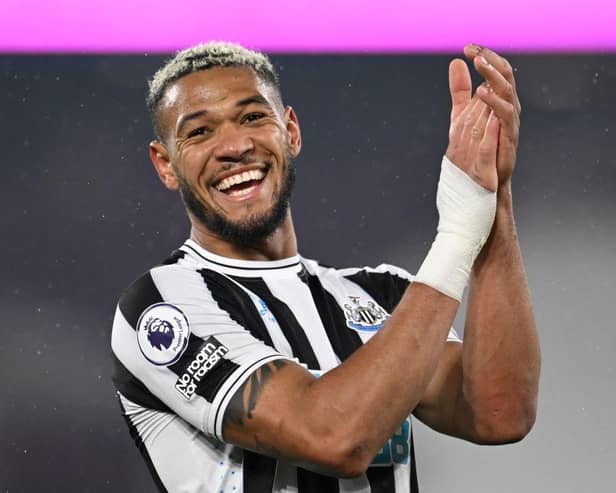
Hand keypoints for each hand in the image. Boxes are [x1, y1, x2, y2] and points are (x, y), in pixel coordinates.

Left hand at [445, 60, 499, 192]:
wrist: (485, 179)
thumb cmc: (477, 146)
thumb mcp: (462, 112)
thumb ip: (460, 89)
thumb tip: (455, 62)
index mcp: (499, 98)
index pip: (495, 70)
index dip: (484, 57)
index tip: (467, 47)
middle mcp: (508, 106)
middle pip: (505, 76)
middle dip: (490, 61)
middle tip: (475, 51)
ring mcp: (509, 121)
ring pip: (507, 91)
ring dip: (493, 76)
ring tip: (479, 64)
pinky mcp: (508, 136)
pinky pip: (504, 115)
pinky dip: (494, 102)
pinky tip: (481, 92)